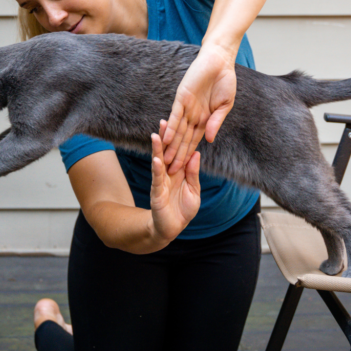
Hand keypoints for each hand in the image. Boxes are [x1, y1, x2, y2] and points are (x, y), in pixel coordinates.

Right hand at [149, 120, 200, 242]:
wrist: (172, 228)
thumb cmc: (183, 210)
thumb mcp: (194, 190)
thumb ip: (193, 173)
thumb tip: (195, 154)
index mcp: (179, 172)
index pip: (178, 152)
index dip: (178, 139)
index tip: (178, 123)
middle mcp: (168, 174)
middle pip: (166, 153)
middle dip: (164, 138)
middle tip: (162, 122)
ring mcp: (161, 182)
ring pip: (158, 162)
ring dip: (157, 149)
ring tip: (155, 135)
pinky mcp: (157, 192)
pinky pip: (157, 178)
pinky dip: (157, 168)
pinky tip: (156, 159)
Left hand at [162, 43, 235, 173]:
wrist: (220, 60)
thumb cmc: (225, 81)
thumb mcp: (225, 105)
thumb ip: (216, 122)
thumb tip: (209, 140)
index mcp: (203, 119)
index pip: (194, 141)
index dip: (188, 155)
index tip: (184, 171)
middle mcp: (192, 115)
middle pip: (182, 140)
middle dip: (177, 156)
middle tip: (170, 173)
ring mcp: (186, 107)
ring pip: (176, 131)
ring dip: (171, 146)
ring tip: (165, 161)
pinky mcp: (182, 97)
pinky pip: (175, 115)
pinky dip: (171, 127)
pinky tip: (167, 138)